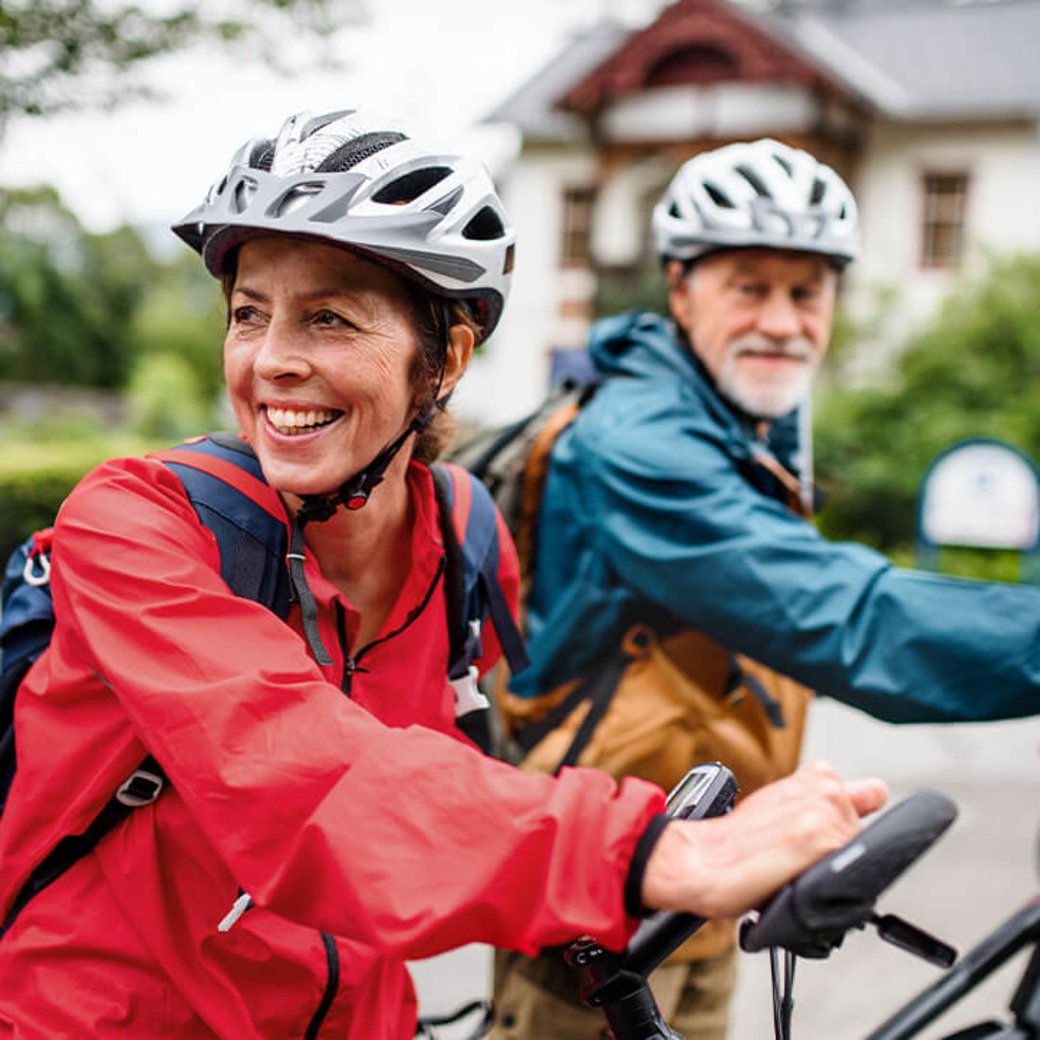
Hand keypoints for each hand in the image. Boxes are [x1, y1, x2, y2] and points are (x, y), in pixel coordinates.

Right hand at [641, 762, 887, 919]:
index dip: (850, 822)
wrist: (699, 859)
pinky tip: (796, 877)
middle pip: (863, 835)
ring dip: (833, 867)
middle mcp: (826, 789)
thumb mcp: (779, 805)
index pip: (867, 797)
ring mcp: (827, 813)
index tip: (830, 836)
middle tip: (795, 859)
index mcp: (816, 778)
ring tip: (791, 869)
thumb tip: (870, 799)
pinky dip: (830, 882)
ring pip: (859, 855)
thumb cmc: (733, 843)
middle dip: (839, 850)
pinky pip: (851, 872)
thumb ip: (818, 802)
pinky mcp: (823, 840)